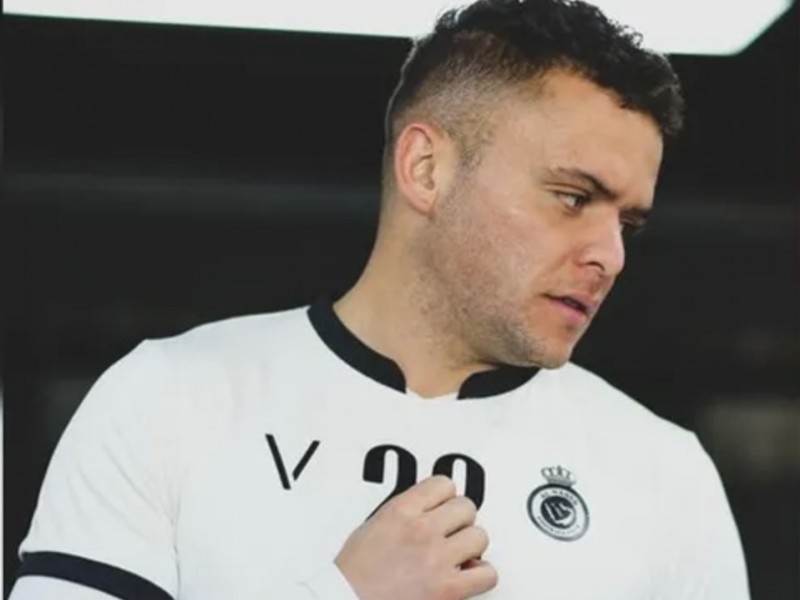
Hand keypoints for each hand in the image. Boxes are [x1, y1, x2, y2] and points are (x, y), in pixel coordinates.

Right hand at [335, 475, 497, 599]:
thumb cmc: (353, 574)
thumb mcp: (373, 526)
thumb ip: (404, 513)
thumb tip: (428, 510)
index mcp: (400, 511)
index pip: (443, 484)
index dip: (446, 497)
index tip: (444, 507)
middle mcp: (421, 531)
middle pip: (466, 506)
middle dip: (460, 520)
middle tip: (451, 534)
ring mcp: (436, 559)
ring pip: (480, 536)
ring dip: (471, 547)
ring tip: (458, 556)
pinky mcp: (448, 589)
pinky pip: (487, 574)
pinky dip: (481, 575)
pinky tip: (467, 576)